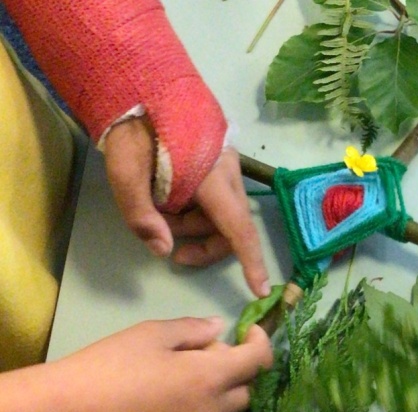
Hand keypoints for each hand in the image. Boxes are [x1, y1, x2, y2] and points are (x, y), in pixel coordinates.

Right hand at [44, 317, 272, 411]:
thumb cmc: (108, 366)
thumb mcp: (151, 334)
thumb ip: (192, 330)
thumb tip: (218, 328)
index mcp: (211, 378)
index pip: (258, 361)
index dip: (261, 343)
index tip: (250, 332)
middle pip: (246, 392)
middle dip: (237, 371)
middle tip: (205, 355)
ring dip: (218, 396)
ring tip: (182, 380)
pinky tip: (165, 404)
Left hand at [103, 117, 269, 296]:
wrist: (140, 84)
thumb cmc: (133, 128)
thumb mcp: (124, 172)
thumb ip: (141, 215)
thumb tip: (164, 251)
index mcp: (212, 178)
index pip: (238, 230)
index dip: (251, 262)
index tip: (262, 290)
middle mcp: (228, 174)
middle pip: (231, 227)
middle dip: (205, 245)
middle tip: (170, 252)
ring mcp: (226, 167)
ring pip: (222, 215)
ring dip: (194, 226)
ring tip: (159, 216)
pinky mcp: (218, 162)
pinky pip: (215, 199)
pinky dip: (195, 210)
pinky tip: (167, 201)